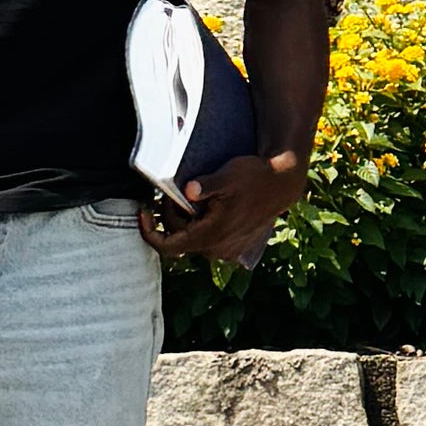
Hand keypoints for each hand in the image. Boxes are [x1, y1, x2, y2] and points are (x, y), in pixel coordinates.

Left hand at [140, 147, 303, 272]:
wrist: (284, 183)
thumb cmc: (255, 176)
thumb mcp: (229, 176)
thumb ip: (206, 186)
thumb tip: (188, 190)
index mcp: (211, 235)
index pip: (168, 246)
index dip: (149, 233)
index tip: (142, 213)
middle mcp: (217, 249)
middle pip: (180, 238)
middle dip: (172, 214)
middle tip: (175, 190)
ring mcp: (228, 249)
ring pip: (194, 238)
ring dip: (188, 220)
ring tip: (193, 196)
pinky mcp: (236, 245)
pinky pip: (209, 239)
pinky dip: (202, 224)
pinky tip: (209, 206)